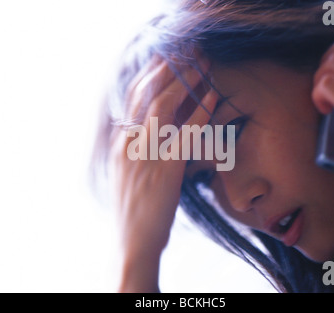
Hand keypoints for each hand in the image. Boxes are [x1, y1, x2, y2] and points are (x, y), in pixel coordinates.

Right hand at [108, 56, 216, 291]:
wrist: (132, 241)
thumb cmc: (134, 209)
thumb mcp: (130, 173)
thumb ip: (138, 148)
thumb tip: (156, 129)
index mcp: (121, 142)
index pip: (133, 99)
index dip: (150, 75)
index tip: (165, 59)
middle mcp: (130, 141)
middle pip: (146, 93)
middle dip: (167, 69)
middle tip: (186, 52)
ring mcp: (146, 152)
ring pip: (163, 104)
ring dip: (184, 81)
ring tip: (201, 65)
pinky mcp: (165, 167)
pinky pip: (186, 131)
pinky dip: (201, 111)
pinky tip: (212, 97)